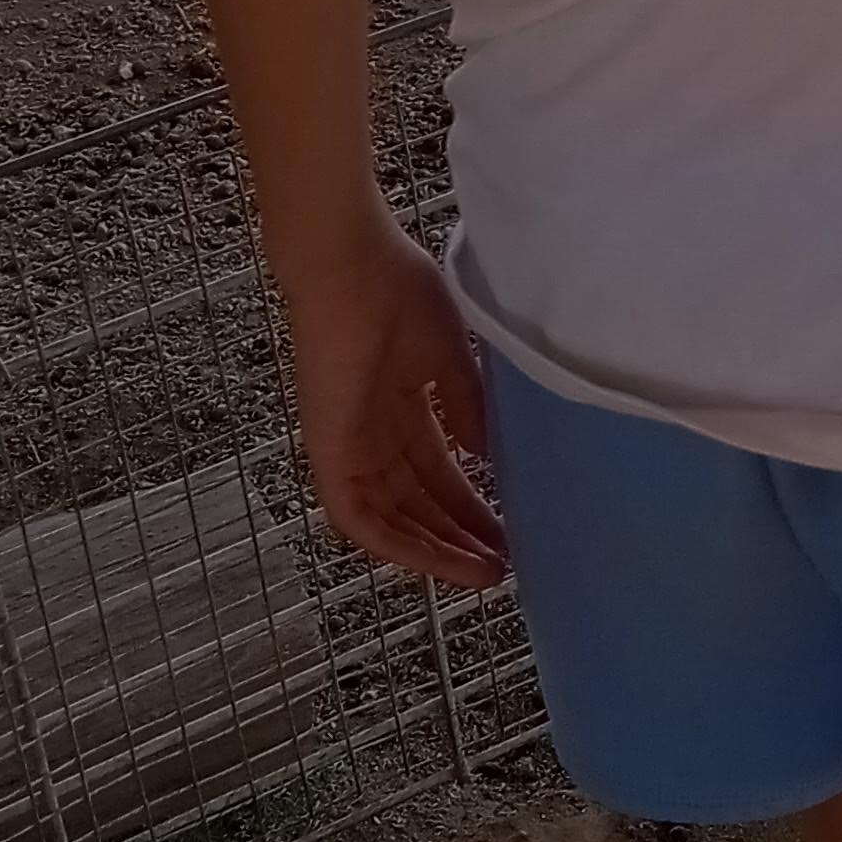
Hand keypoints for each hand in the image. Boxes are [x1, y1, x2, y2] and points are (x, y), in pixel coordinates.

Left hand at [281, 215, 508, 590]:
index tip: (512, 530)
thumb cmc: (399, 291)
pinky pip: (358, 517)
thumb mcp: (449, 357)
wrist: (353, 267)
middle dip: (463, 536)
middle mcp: (373, 435)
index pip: (439, 473)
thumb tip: (489, 453)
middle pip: (420, 503)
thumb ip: (468, 408)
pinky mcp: (329, 452)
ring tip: (486, 574)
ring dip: (437, 551)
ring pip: (392, 520)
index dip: (474, 505)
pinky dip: (396, 545)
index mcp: (400, 407)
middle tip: (507, 565)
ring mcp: (349, 446)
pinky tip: (437, 563)